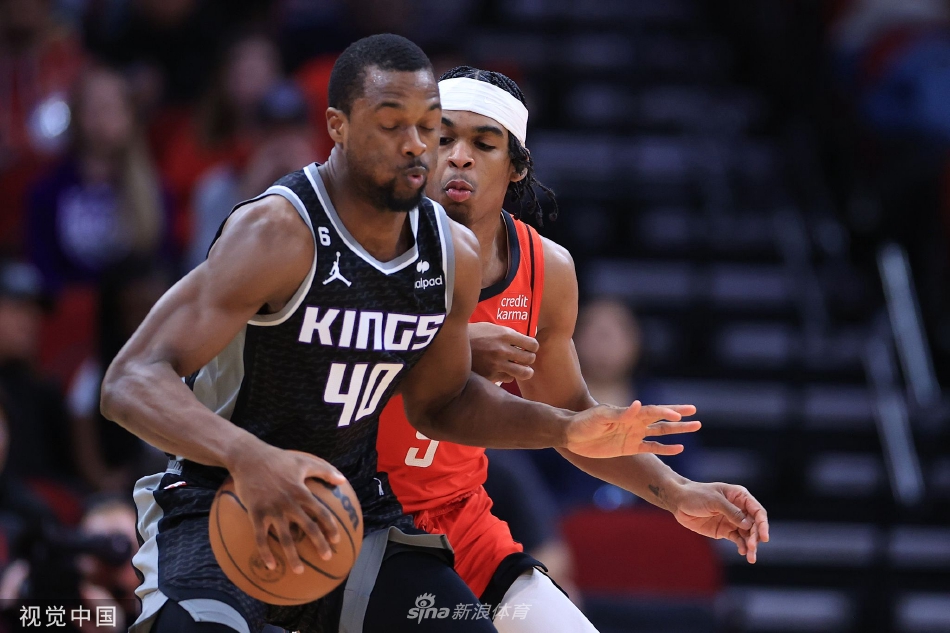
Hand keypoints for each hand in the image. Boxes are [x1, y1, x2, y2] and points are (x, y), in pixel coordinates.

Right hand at [227, 439, 346, 573]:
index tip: (337, 540)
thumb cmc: (278, 459)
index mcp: (301, 491)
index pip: (321, 512)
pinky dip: (266, 553)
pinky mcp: (255, 513)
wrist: (248, 457)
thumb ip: (325, 470)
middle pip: (307, 527)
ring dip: (293, 556)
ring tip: (299, 570)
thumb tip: (343, 481)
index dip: (330, 527)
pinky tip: (271, 566)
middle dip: (319, 544)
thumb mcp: (304, 461)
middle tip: (326, 557)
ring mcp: (271, 509)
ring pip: (285, 537)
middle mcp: (289, 502)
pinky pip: (260, 537)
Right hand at [469, 322, 538, 382]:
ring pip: (524, 373)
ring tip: (518, 369)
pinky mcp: (490, 375)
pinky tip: (502, 372)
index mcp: (505, 334)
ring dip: (523, 371)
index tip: (530, 348)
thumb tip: (524, 339)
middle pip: (530, 359)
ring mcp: (497, 364)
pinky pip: (508, 379)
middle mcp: (503, 349)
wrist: (450, 346)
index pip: (532, 344)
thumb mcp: (490, 327)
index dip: (533, 347)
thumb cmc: (471, 335)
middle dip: (529, 360)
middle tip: (524, 359)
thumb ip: (507, 334)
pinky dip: (507, 376)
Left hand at [564, 402, 698, 457]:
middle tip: (696, 414)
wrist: (570, 435)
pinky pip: (651, 448)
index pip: (652, 412)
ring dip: (677, 431)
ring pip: (661, 432)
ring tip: (695, 427)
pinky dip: (666, 449)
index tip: (680, 414)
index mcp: (629, 413)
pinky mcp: (629, 448)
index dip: (666, 412)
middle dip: (679, 416)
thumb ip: (621, 413)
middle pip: (662, 419)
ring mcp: (633, 435)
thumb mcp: (601, 416)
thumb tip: (639, 405)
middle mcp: (634, 422)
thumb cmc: (584, 422)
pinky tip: (679, 448)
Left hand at [668, 481, 769, 562]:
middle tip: (752, 547)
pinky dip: (741, 546)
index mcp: (739, 496)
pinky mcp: (724, 530)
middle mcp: (739, 509)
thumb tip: (748, 524)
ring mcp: (732, 521)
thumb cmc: (696, 495)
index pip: (757, 511)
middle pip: (754, 525)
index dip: (763, 524)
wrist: (678, 501)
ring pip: (747, 534)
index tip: (764, 537)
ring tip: (751, 557)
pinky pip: (737, 540)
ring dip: (751, 545)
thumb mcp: (714, 501)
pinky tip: (743, 552)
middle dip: (755, 537)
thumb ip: (731, 512)